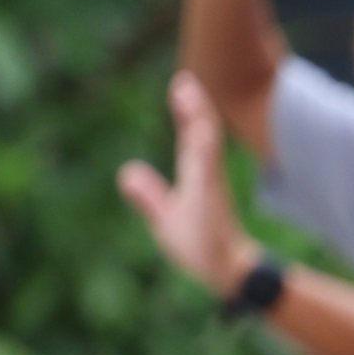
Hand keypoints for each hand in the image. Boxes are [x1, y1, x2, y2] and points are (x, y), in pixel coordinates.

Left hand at [116, 71, 258, 294]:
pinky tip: (201, 131)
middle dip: (193, 107)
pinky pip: (208, 171)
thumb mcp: (166, 218)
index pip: (190, 136)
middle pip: (199, 133)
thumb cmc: (201, 248)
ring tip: (188, 93)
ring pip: (204, 146)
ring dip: (197, 119)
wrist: (226, 273)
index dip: (187, 110)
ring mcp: (210, 187)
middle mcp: (206, 176)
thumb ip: (149, 195)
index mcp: (197, 176)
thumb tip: (127, 173)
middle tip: (184, 81)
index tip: (182, 83)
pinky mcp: (212, 201)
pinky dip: (204, 149)